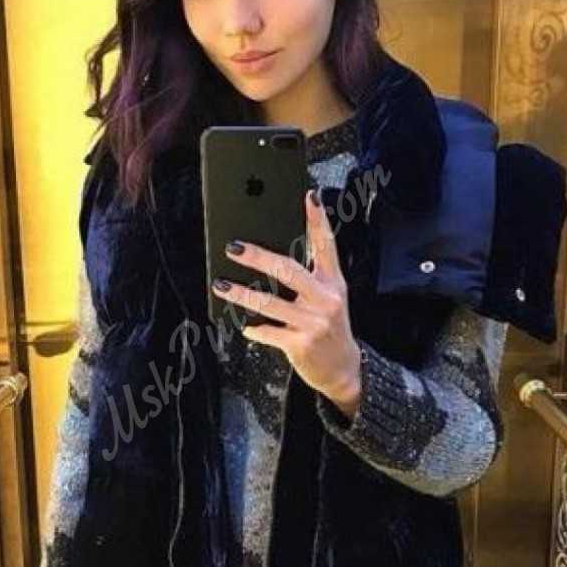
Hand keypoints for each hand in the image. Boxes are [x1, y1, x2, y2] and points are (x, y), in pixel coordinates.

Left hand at [212, 189, 360, 409]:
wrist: (343, 369)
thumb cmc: (330, 327)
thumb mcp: (330, 298)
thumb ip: (310, 277)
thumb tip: (273, 256)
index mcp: (333, 282)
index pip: (327, 245)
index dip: (319, 220)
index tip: (310, 197)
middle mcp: (326, 299)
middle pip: (289, 270)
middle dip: (258, 257)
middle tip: (233, 247)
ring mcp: (313, 322)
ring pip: (270, 303)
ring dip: (242, 294)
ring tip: (222, 285)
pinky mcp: (300, 344)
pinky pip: (269, 331)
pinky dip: (255, 328)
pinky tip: (246, 325)